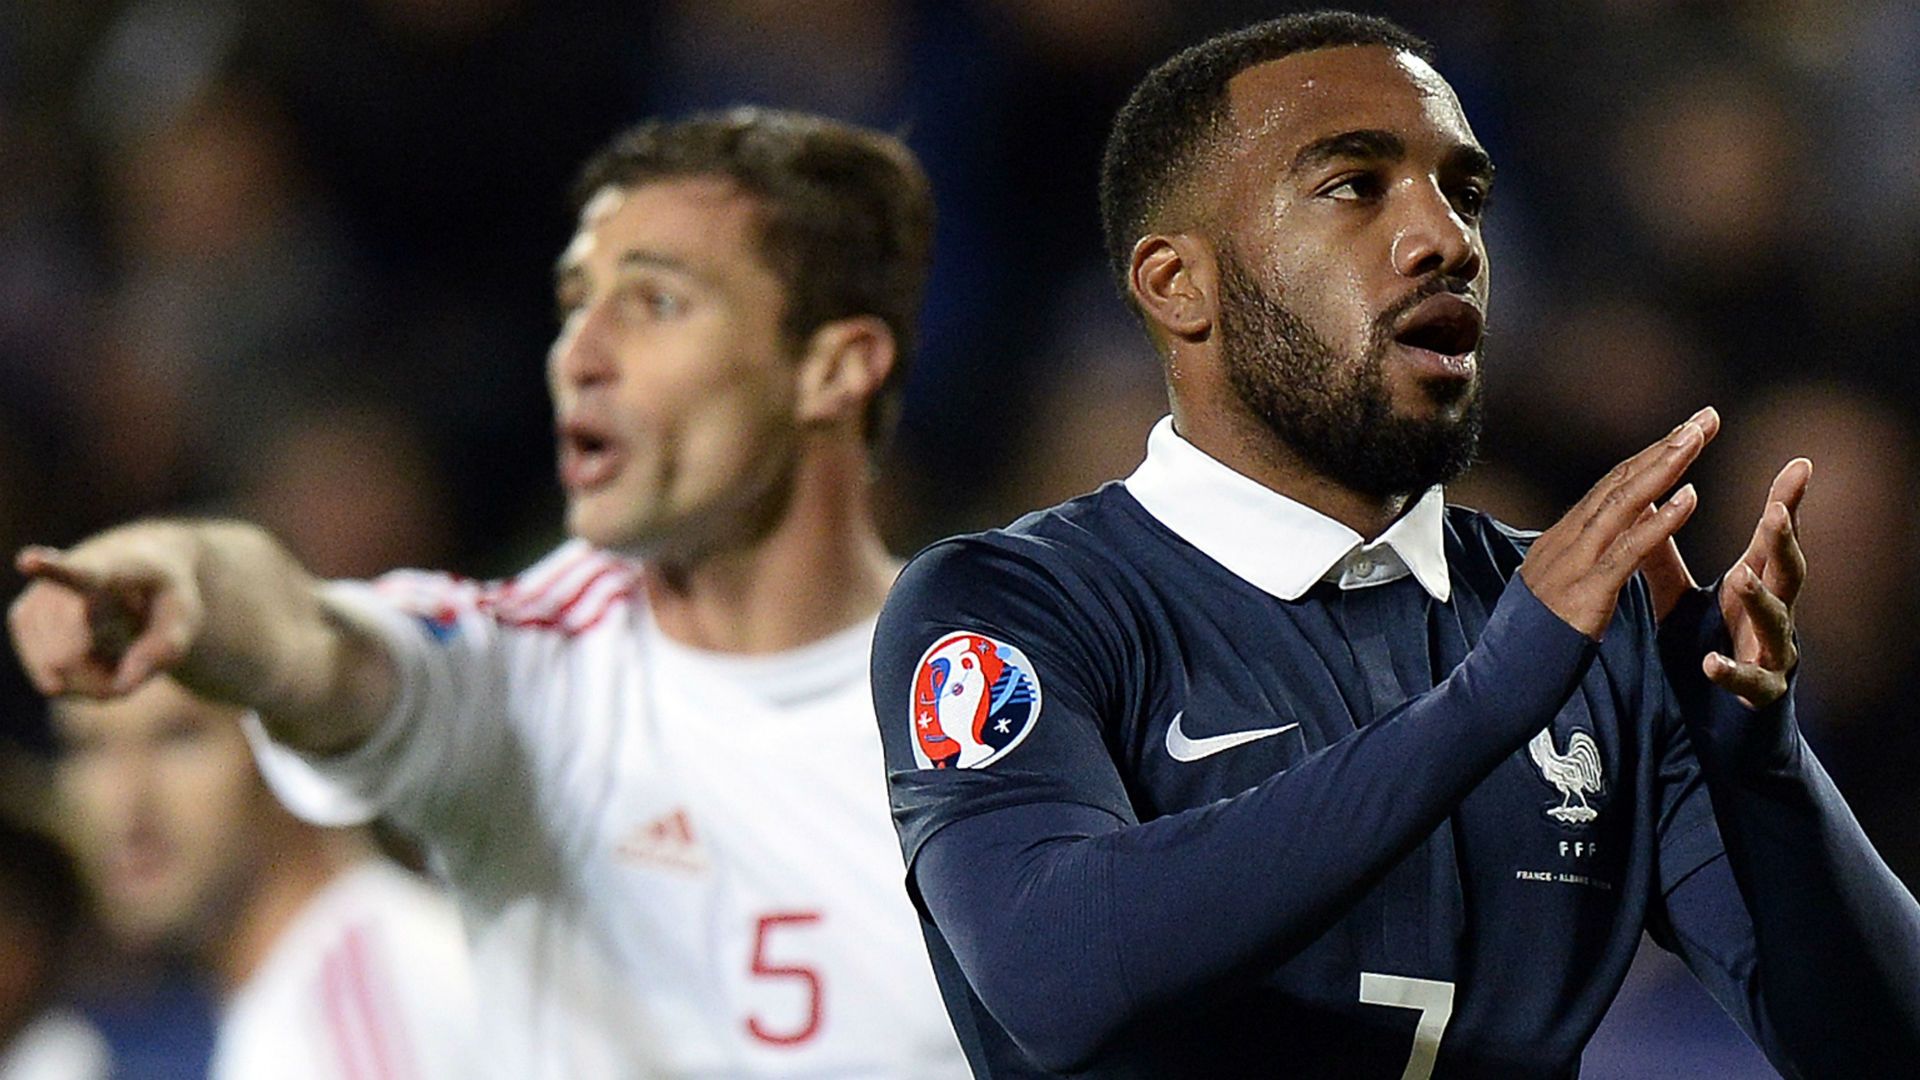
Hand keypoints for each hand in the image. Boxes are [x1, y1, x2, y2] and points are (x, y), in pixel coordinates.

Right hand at [8, 525, 205, 697]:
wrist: (134, 569)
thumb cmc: (162, 595)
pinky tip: (93, 654)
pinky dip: (76, 682)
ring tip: (116, 651)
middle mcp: (62, 580)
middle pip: (68, 657)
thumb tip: (119, 687)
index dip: (50, 568)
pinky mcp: (22, 619)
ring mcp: (37, 599)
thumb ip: (164, 649)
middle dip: (102, 678)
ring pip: (55, 675)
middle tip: (133, 666)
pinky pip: (48, 679)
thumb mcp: (184, 617)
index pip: (79, 572)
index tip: (30, 561)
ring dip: (92, 682)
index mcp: (110, 569)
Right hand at [1519, 407, 1717, 638]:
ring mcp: (1572, 565)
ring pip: (1622, 505)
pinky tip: (1689, 498)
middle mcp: (1564, 542)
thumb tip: (1595, 540)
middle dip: (1665, 447)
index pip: (1610, 487)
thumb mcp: (1554, 591)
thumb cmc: (1530, 646)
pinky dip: (1659, 521)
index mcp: (1561, 541)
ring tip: (1698, 438)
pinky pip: (1628, 551)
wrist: (1497, 683)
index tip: (1686, 431)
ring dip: (1664, 468)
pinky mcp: (1586, 594)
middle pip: (1619, 482)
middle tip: (1705, 417)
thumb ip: (1576, 562)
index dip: (1650, 456)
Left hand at [1642, 458, 1810, 709]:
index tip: (1801, 465)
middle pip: (1788, 573)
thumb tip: (1646, 508)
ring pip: (1776, 623)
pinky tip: (1712, 661)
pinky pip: (1749, 682)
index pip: (1772, 540)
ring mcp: (1771, 655)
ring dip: (1761, 599)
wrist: (1726, 726)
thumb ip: (1663, 559)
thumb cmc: (1709, 648)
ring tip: (1742, 574)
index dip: (1786, 503)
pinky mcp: (1759, 694)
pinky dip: (1730, 671)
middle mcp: (1773, 616)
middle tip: (1777, 511)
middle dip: (1785, 542)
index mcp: (1754, 588)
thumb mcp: (1680, 599)